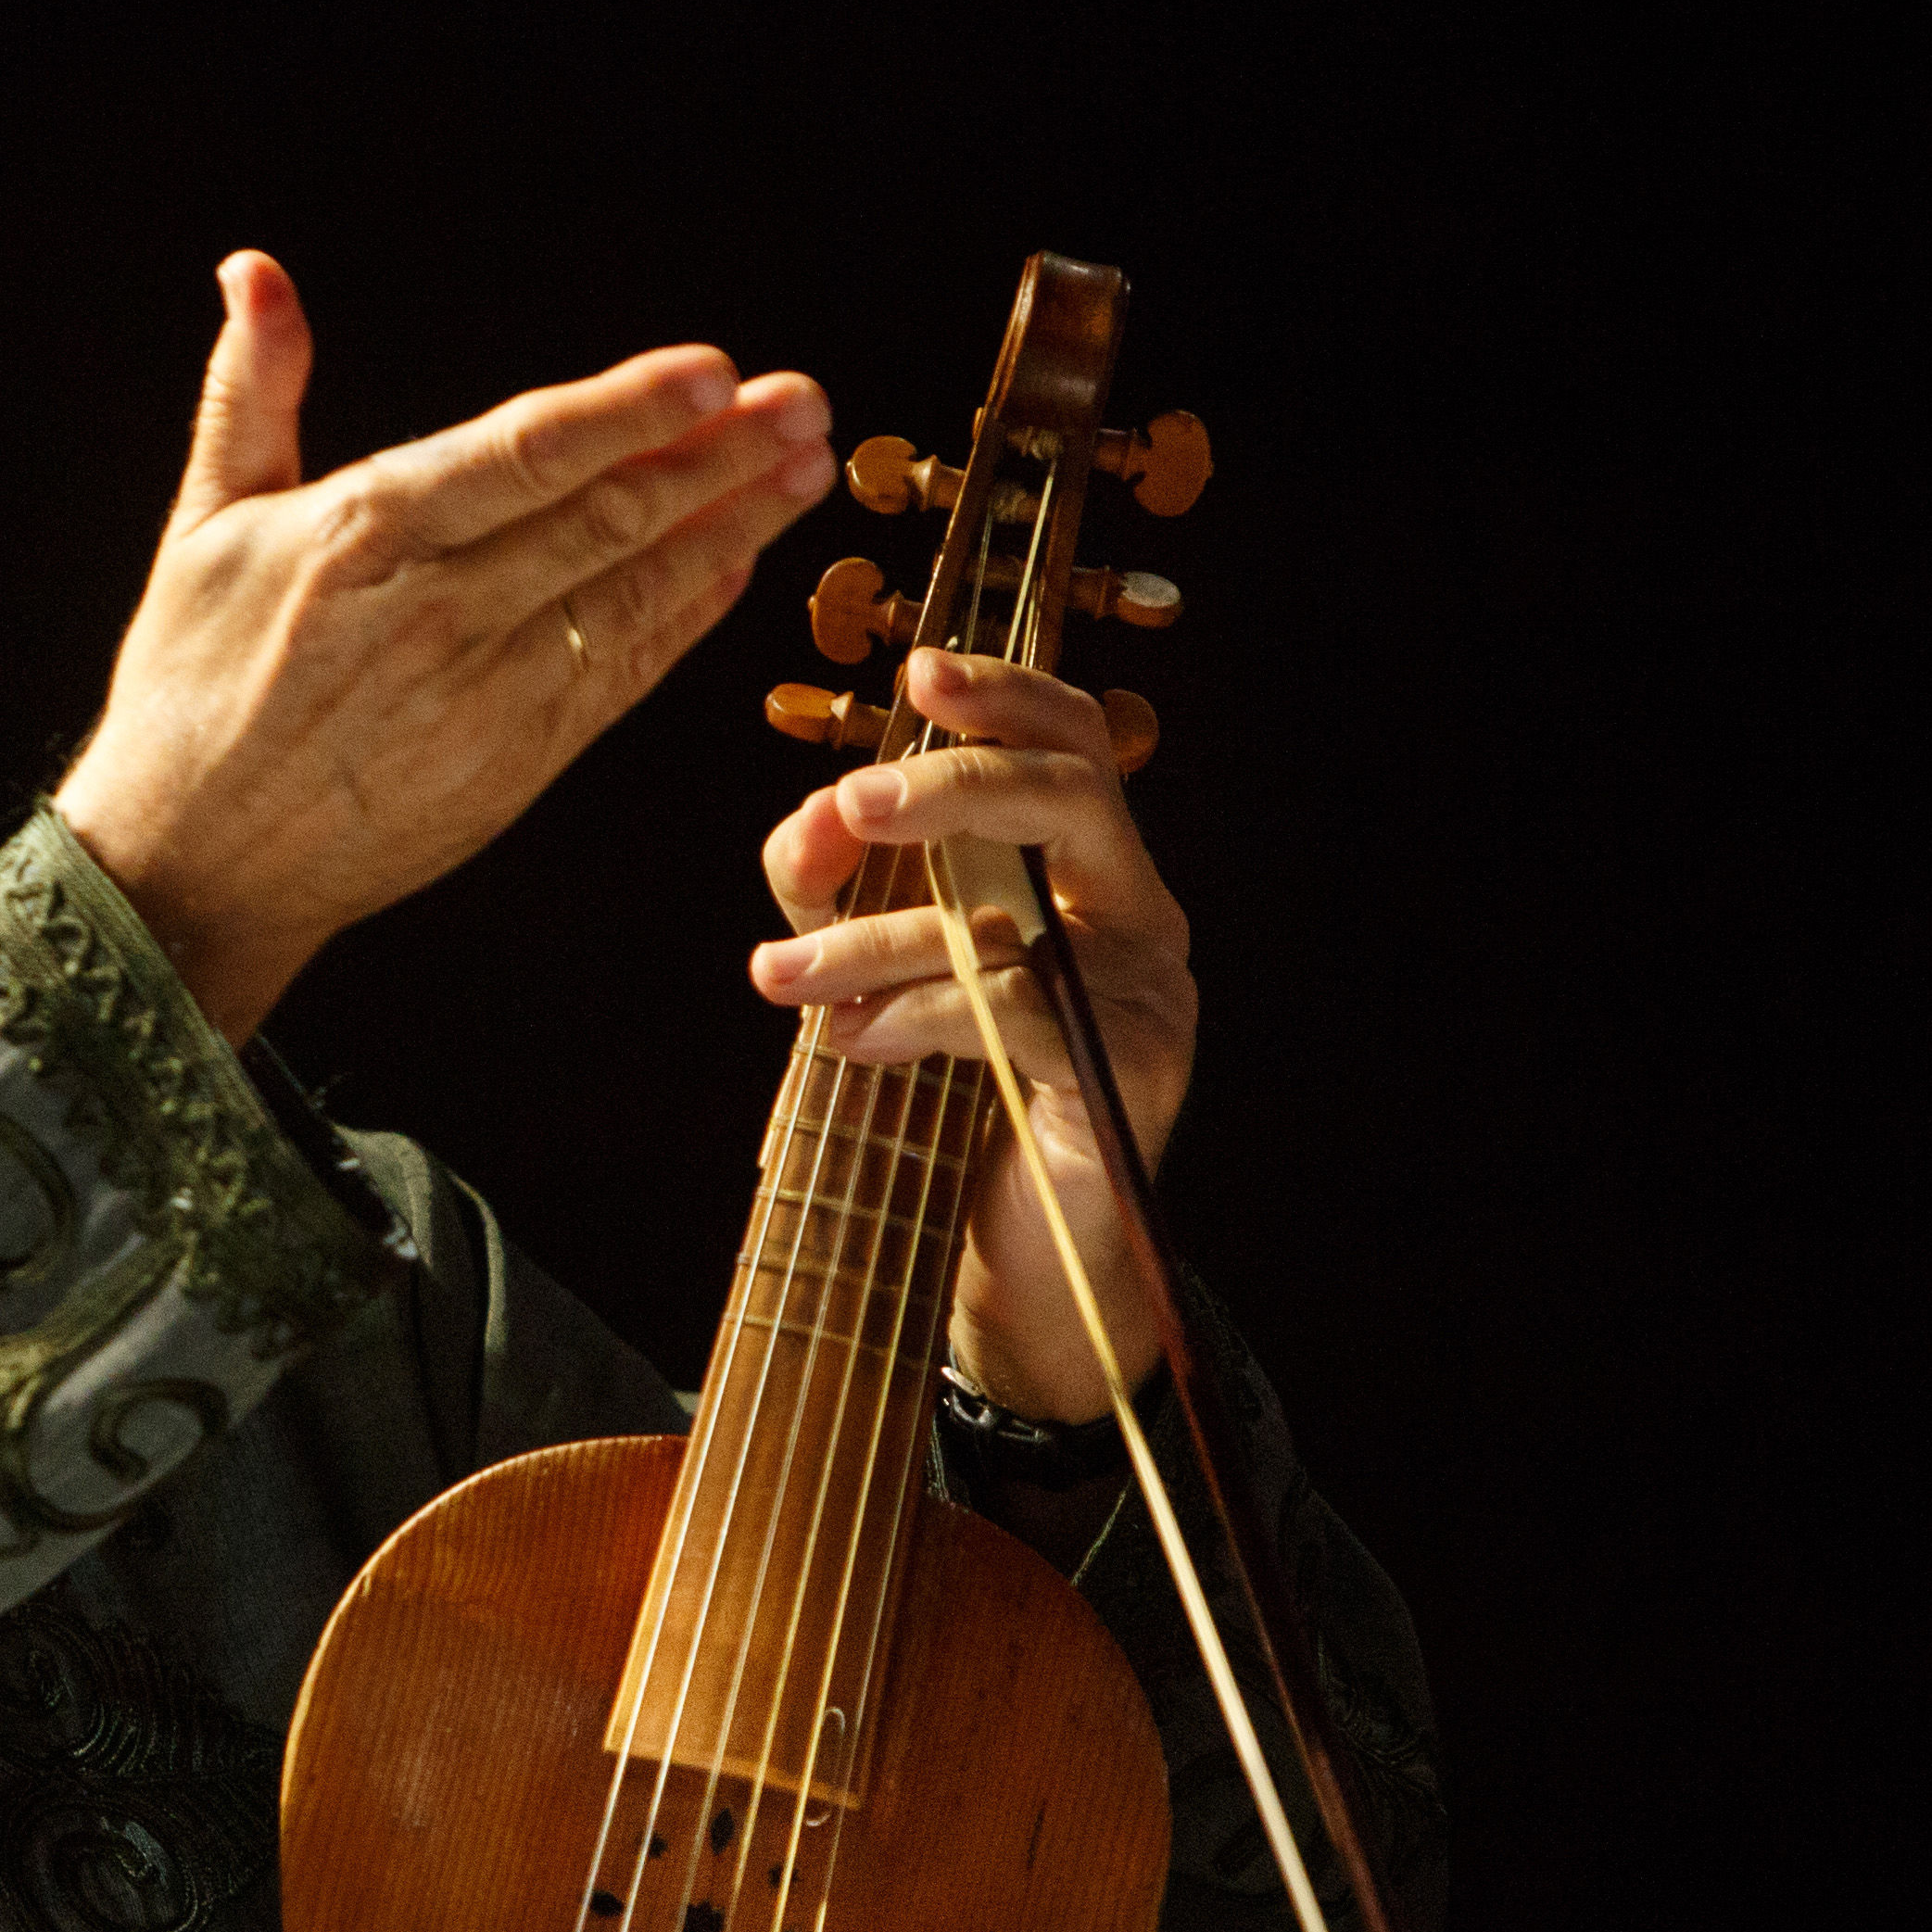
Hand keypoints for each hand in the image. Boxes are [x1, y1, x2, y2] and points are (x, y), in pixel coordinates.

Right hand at [56, 252, 836, 1038]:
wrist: (190, 863)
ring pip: (631, 593)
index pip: (524, 455)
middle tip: (806, 404)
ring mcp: (487, 693)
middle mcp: (437, 612)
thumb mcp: (203, 524)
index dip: (628, 412)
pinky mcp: (516, 759)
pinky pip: (621, 675)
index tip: (713, 372)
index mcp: (364, 535)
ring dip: (731, 529)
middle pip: (605, 518)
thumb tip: (255, 273)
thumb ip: (251, 392)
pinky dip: (685, 618)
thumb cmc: (192, 686)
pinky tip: (739, 566)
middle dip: (718, 458)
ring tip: (804, 470)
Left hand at [749, 645, 1201, 1424]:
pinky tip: (851, 1038)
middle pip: (1072, 791)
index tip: (919, 672)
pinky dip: (915, 1015)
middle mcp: (1140, 913)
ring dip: (877, 936)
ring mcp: (1148, 993)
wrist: (1021, 1259)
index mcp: (1094, 869)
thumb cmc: (957, 1098)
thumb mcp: (879, 965)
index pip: (1075, 740)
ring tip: (783, 976)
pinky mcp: (1128, 1073)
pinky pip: (1012, 1009)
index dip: (1005, 692)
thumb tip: (809, 818)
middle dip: (952, 781)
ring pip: (1016, 914)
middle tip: (852, 802)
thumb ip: (837, 885)